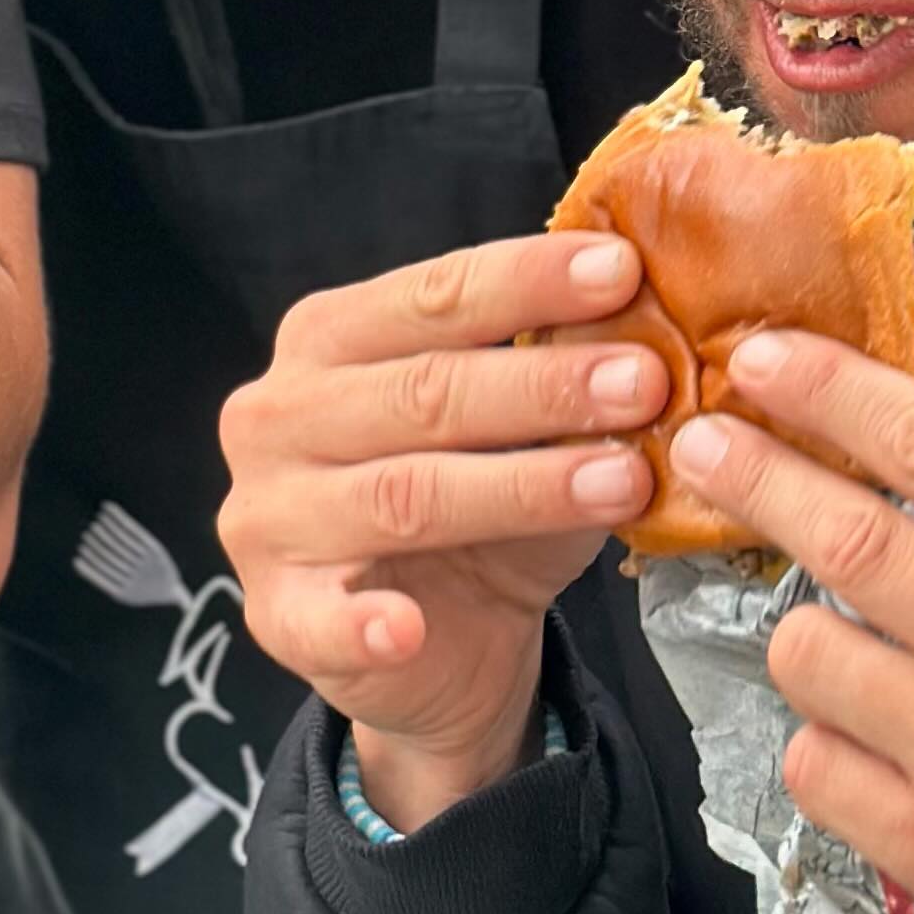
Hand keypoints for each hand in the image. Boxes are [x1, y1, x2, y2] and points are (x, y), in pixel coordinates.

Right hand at [219, 232, 666, 826]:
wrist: (440, 643)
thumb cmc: (479, 505)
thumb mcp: (518, 431)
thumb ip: (555, 380)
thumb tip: (645, 323)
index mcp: (326, 340)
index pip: (429, 297)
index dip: (526, 281)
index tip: (622, 270)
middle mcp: (279, 416)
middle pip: (421, 392)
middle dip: (543, 384)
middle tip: (646, 382)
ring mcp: (268, 517)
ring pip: (403, 496)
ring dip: (520, 489)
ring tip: (625, 482)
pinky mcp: (280, 615)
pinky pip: (322, 621)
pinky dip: (363, 625)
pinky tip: (406, 626)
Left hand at [670, 335, 913, 913]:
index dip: (831, 392)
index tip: (763, 357)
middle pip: (850, 542)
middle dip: (756, 475)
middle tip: (706, 442)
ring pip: (809, 653)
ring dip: (804, 624)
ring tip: (844, 630)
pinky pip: (812, 761)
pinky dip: (824, 733)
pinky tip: (872, 729)